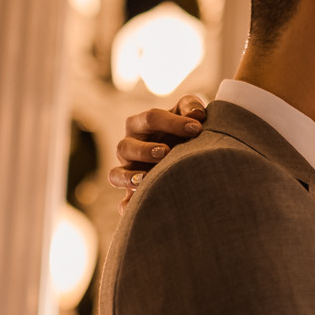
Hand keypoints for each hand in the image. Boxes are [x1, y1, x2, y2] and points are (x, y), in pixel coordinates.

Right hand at [109, 94, 206, 211]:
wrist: (185, 156)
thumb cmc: (183, 130)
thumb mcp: (188, 114)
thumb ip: (191, 107)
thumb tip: (197, 115)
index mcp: (141, 124)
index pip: (151, 118)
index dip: (173, 122)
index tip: (196, 128)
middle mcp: (130, 146)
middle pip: (126, 146)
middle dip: (145, 150)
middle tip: (166, 152)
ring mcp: (128, 170)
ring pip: (116, 174)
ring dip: (130, 177)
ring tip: (148, 178)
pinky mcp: (132, 193)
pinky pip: (123, 202)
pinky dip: (127, 205)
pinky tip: (138, 207)